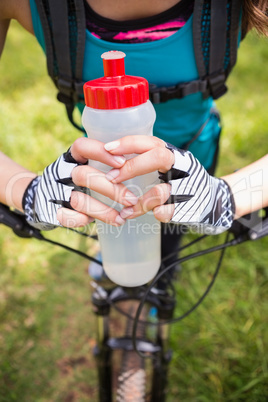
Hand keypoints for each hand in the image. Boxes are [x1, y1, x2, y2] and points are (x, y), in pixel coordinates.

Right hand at [22, 138, 138, 229]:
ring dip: (103, 211)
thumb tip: (140, 163)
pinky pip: (67, 217)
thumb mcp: (86, 165)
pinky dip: (83, 220)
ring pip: (78, 200)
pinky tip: (97, 223)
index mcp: (71, 157)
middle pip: (83, 175)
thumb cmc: (77, 180)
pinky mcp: (51, 210)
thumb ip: (105, 164)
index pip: (82, 147)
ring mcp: (55, 192)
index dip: (100, 152)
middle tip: (132, 200)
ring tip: (122, 218)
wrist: (42, 198)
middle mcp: (61, 172)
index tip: (122, 162)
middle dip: (111, 189)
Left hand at [105, 137, 234, 233]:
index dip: (129, 143)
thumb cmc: (182, 182)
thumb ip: (147, 161)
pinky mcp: (190, 208)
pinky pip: (165, 212)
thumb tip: (110, 158)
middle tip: (112, 178)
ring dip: (139, 202)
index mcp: (174, 154)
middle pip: (159, 157)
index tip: (108, 149)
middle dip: (132, 167)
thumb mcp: (168, 166)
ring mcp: (189, 187)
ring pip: (160, 191)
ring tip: (126, 210)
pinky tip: (142, 216)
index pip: (151, 142)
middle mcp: (183, 166)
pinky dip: (152, 215)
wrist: (214, 203)